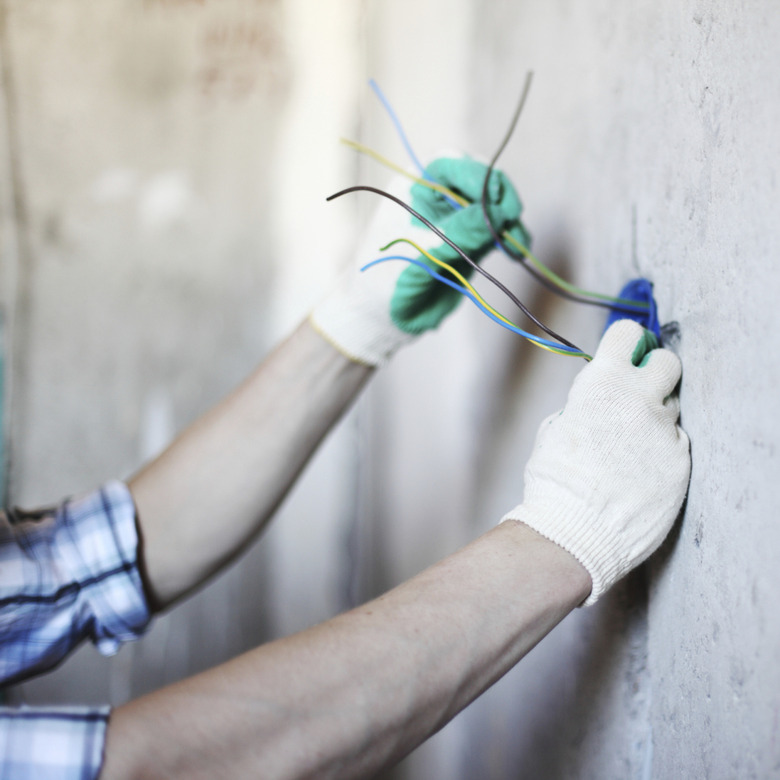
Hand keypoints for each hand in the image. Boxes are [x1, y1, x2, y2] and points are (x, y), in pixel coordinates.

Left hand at [310, 155, 529, 365]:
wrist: (382, 316)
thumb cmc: (387, 277)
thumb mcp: (422, 250)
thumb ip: (460, 230)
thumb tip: (499, 211)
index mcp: (414, 187)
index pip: (450, 164)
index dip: (477, 174)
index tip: (497, 194)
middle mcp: (436, 198)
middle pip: (477, 182)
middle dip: (498, 198)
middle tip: (513, 216)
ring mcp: (455, 220)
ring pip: (492, 208)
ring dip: (509, 222)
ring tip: (519, 245)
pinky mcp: (469, 242)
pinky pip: (494, 232)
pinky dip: (509, 238)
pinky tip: (519, 250)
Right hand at [502, 319, 690, 603]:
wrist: (576, 530)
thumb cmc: (555, 480)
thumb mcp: (556, 427)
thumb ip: (585, 403)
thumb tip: (600, 397)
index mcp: (603, 385)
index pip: (627, 334)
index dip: (626, 343)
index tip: (626, 355)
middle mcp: (640, 400)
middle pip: (668, 362)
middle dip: (655, 372)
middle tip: (639, 393)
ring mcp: (664, 432)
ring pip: (670, 409)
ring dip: (653, 420)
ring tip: (628, 449)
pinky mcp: (679, 462)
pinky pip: (674, 445)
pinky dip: (659, 453)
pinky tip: (637, 473)